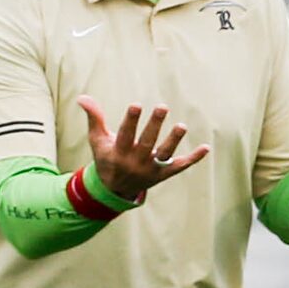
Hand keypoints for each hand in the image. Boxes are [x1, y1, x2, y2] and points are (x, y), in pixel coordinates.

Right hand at [77, 97, 210, 201]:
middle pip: (147, 142)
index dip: (131, 121)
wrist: (114, 190)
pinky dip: (194, 159)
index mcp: (118, 152)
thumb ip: (94, 118)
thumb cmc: (106, 158)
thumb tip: (83, 97)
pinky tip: (206, 148)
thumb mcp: (97, 140)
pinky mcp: (164, 174)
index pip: (125, 135)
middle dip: (154, 125)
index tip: (137, 106)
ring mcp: (151, 169)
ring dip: (174, 140)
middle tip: (162, 107)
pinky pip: (180, 166)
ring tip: (182, 126)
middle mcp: (135, 162)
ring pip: (165, 155)